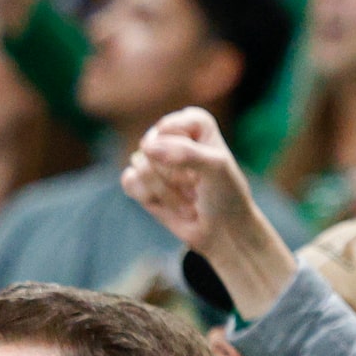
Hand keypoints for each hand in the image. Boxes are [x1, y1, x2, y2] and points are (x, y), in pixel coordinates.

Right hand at [120, 108, 295, 315]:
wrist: (224, 232)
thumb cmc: (226, 196)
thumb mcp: (217, 168)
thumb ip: (185, 153)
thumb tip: (146, 148)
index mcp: (195, 123)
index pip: (168, 127)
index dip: (184, 152)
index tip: (207, 166)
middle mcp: (172, 136)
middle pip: (151, 146)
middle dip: (174, 175)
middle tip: (197, 187)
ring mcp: (154, 159)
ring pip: (140, 166)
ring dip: (166, 192)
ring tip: (188, 200)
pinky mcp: (142, 182)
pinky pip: (129, 181)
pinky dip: (149, 198)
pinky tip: (169, 206)